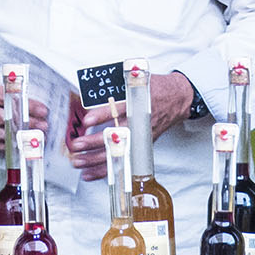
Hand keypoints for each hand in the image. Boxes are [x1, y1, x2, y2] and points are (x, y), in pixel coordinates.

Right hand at [0, 71, 46, 154]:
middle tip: (42, 125)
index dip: (26, 105)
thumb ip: (3, 87)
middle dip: (25, 123)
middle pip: (3, 118)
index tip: (43, 109)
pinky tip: (16, 144)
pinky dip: (3, 146)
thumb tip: (28, 97)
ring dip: (17, 136)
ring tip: (32, 136)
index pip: (7, 98)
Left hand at [63, 73, 194, 180]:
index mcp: (138, 103)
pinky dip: (106, 169)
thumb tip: (92, 89)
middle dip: (93, 143)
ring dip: (95, 159)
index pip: (118, 111)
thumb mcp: (137, 81)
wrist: (178, 99)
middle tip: (76, 145)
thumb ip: (117, 85)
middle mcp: (139, 123)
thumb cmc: (155, 89)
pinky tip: (89, 174)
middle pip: (115, 136)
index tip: (87, 121)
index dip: (102, 116)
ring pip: (117, 152)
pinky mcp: (140, 146)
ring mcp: (140, 137)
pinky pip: (122, 161)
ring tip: (78, 161)